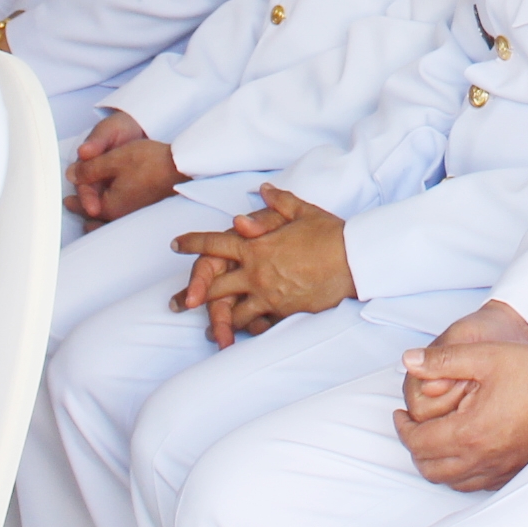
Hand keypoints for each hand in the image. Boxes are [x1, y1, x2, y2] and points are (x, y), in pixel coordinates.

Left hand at [64, 113, 179, 226]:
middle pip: (94, 214)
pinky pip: (120, 214)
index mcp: (110, 207)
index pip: (84, 202)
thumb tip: (72, 175)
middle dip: (82, 207)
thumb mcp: (114, 160)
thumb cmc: (151, 163)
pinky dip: (110, 211)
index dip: (76, 192)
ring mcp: (133, 214)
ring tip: (86, 209)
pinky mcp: (142, 208)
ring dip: (95, 211)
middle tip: (70, 203)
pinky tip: (111, 205)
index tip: (68, 189)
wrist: (181, 166)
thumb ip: (89, 169)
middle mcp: (120, 216)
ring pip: (107, 216)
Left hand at [175, 185, 351, 345]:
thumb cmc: (329, 233)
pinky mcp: (282, 312)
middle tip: (176, 303)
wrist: (352, 260)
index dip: (193, 243)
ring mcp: (267, 295)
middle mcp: (256, 272)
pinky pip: (257, 325)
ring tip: (208, 328)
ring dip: (219, 319)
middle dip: (192, 294)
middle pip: (214, 286)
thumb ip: (278, 203)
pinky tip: (241, 336)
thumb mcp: (303, 212)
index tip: (176, 245)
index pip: (215, 243)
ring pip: (232, 312)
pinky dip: (247, 330)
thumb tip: (263, 190)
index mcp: (256, 245)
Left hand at [392, 315, 527, 493]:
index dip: (402, 428)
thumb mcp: (483, 355)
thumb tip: (408, 360)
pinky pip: (473, 484)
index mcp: (468, 431)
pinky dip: (457, 473)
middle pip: (429, 467)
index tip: (401, 413)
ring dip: (433, 462)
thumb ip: (441, 360)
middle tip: (411, 425)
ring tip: (432, 437)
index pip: (418, 442)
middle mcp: (480, 457)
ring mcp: (497, 468)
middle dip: (414, 446)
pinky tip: (460, 451)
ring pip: (449, 481)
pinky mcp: (510, 470)